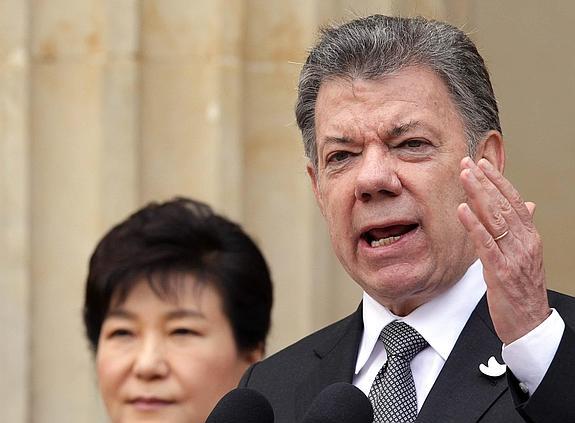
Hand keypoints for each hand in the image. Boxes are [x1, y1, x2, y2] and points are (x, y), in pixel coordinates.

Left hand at [457, 157, 549, 343]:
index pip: (515, 201)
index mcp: (530, 237)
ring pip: (496, 219)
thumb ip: (523, 229)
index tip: (482, 163)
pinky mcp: (501, 272)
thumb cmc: (523, 289)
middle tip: (466, 163)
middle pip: (504, 205)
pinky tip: (462, 210)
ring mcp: (514, 257)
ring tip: (464, 177)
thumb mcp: (525, 255)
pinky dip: (474, 225)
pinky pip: (486, 244)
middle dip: (484, 182)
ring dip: (478, 195)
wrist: (530, 323)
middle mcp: (525, 242)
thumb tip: (529, 205)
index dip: (498, 181)